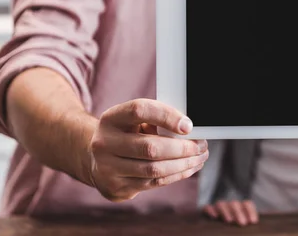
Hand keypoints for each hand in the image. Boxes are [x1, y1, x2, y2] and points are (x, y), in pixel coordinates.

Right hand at [87, 99, 208, 201]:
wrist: (96, 159)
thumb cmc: (125, 134)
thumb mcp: (133, 120)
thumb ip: (156, 119)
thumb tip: (189, 128)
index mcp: (111, 119)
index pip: (139, 110)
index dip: (166, 116)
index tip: (188, 125)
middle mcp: (104, 143)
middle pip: (150, 147)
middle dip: (182, 148)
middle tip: (201, 145)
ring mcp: (107, 168)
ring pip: (154, 169)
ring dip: (183, 164)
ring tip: (200, 157)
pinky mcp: (116, 187)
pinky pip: (153, 183)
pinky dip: (176, 175)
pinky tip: (188, 168)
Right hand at [203, 200, 258, 226]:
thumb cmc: (234, 231)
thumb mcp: (241, 228)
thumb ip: (245, 224)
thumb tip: (254, 225)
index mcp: (240, 209)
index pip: (247, 204)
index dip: (250, 211)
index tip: (253, 222)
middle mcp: (229, 207)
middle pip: (235, 204)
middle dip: (239, 212)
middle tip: (243, 223)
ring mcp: (217, 209)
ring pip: (221, 204)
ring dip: (226, 211)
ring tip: (229, 221)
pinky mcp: (205, 212)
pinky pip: (207, 207)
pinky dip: (210, 210)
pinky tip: (214, 216)